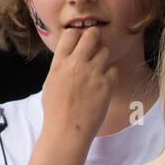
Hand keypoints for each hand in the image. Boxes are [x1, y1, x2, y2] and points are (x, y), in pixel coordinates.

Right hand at [41, 21, 117, 140]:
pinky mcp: (106, 85)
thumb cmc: (56, 111)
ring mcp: (92, 73)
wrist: (67, 131)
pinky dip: (111, 76)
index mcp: (59, 63)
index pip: (71, 34)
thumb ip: (60, 67)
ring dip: (103, 59)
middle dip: (95, 37)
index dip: (78, 36)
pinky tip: (103, 85)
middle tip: (96, 46)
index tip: (80, 43)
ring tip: (97, 72)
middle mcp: (76, 64)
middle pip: (92, 34)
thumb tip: (69, 56)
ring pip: (105, 51)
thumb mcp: (50, 84)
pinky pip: (114, 70)